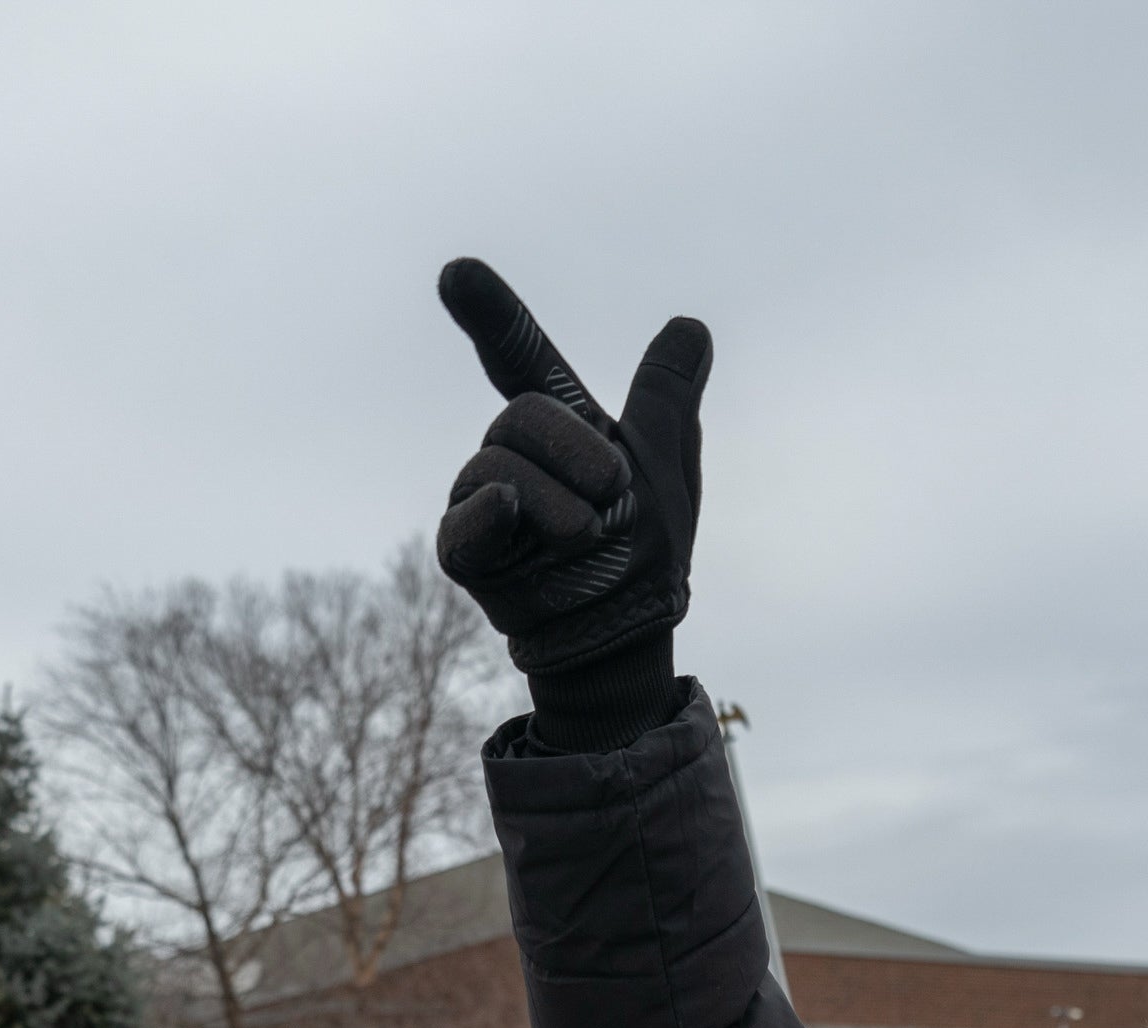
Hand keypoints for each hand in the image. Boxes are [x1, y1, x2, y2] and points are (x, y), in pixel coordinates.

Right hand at [433, 259, 710, 679]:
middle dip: (576, 450)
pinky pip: (463, 521)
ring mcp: (484, 500)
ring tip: (585, 538)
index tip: (457, 273)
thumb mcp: (667, 466)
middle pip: (521, 414)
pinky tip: (508, 514)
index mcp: (563, 425)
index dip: (492, 314)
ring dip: (556, 503)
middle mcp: (514, 455)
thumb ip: (666, 396)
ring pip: (497, 466)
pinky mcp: (467, 551)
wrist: (626, 633)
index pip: (521, 355)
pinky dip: (488, 514)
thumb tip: (690, 326)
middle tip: (613, 493)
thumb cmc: (646, 552)